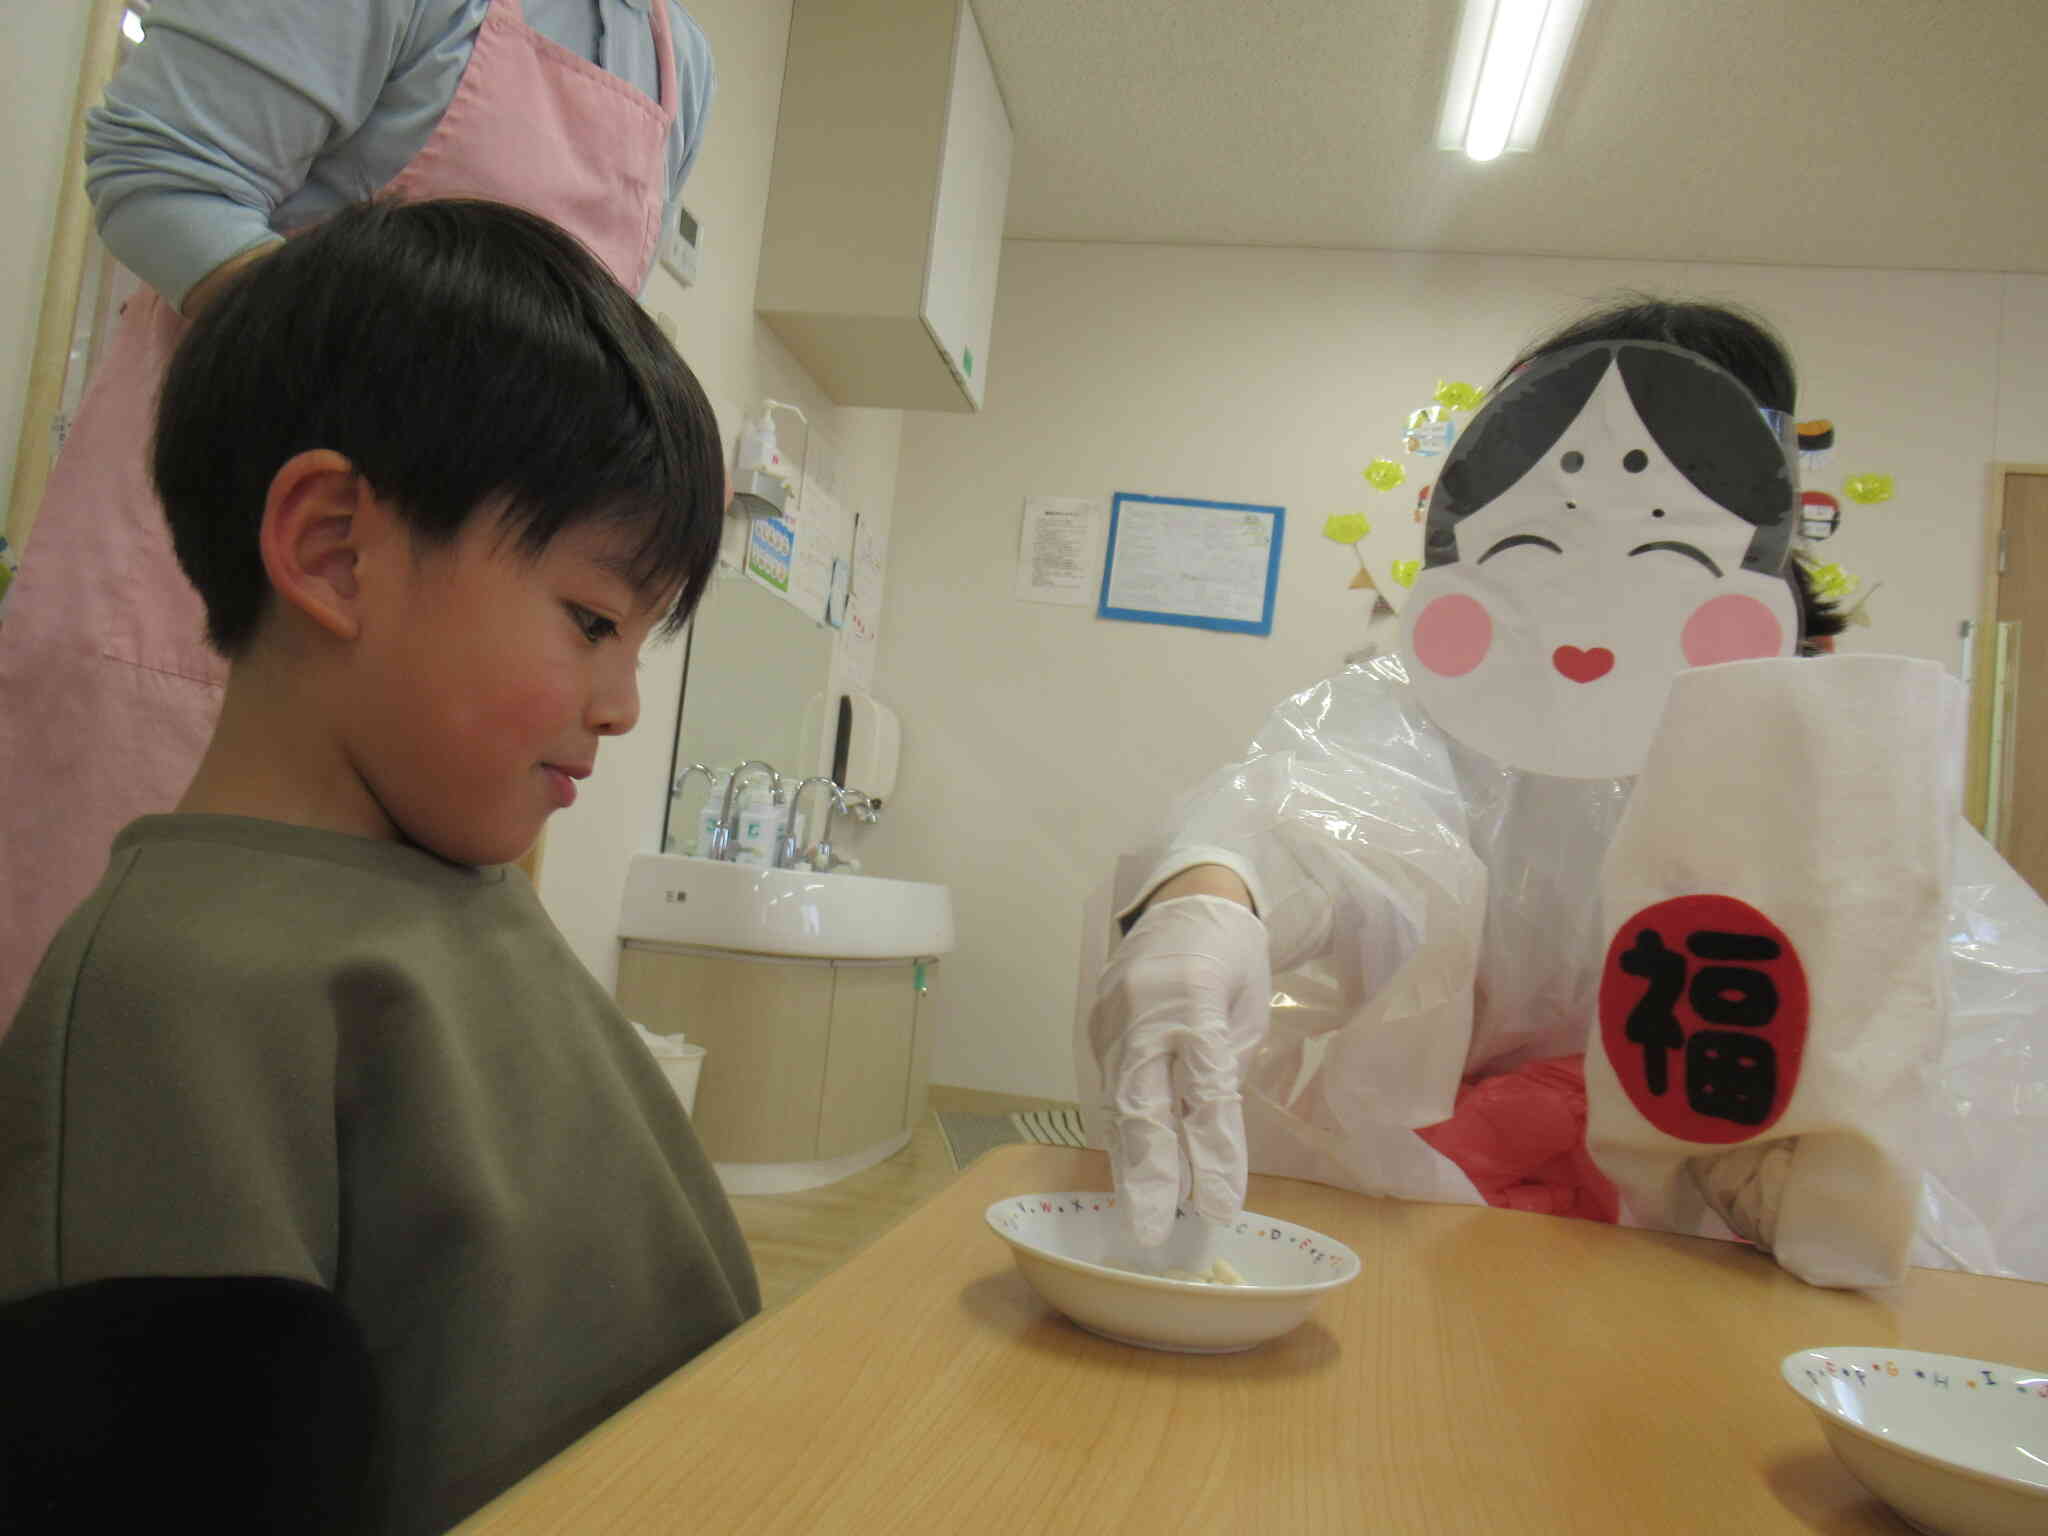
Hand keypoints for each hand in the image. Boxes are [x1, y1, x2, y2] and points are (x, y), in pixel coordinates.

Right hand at [1089, 894, 1271, 1244]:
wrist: (1183, 899)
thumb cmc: (1232, 957)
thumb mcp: (1247, 1011)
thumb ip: (1224, 1073)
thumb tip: (1207, 1147)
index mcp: (1196, 997)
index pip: (1204, 1089)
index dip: (1211, 1152)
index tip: (1219, 1207)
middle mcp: (1145, 1009)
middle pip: (1142, 1101)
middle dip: (1148, 1171)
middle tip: (1150, 1230)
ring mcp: (1112, 1017)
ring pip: (1116, 1101)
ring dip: (1128, 1161)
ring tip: (1138, 1213)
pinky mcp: (1096, 1026)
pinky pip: (1109, 1087)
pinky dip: (1120, 1132)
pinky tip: (1130, 1170)